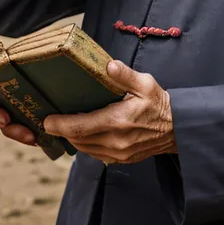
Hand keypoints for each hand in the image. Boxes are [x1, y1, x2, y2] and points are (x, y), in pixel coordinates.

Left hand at [43, 61, 176, 164]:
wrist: (177, 129)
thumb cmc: (160, 104)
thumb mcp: (145, 83)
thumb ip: (125, 75)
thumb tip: (109, 65)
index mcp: (118, 120)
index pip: (81, 126)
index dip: (61, 124)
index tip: (46, 120)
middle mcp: (115, 141)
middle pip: (79, 139)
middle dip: (62, 130)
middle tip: (49, 120)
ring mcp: (118, 153)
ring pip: (85, 149)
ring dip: (73, 138)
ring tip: (63, 126)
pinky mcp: (121, 159)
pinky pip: (95, 154)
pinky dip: (85, 145)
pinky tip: (83, 134)